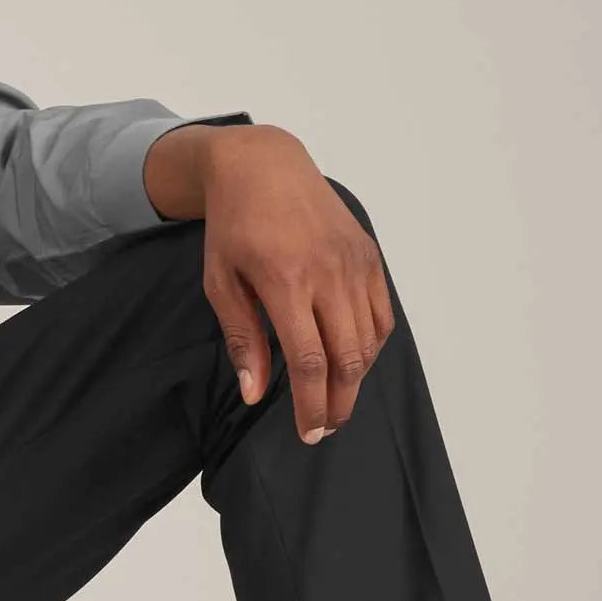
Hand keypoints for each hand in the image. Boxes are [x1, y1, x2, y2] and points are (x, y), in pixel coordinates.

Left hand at [143, 123, 393, 440]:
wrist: (264, 167)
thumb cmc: (234, 227)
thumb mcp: (220, 282)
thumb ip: (243, 339)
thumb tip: (256, 394)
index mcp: (285, 281)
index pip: (309, 362)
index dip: (312, 405)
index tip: (308, 433)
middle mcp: (328, 273)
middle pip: (348, 359)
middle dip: (339, 404)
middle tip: (325, 428)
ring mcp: (355, 263)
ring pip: (369, 341)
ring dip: (356, 380)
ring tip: (336, 401)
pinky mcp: (370, 256)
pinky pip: (381, 315)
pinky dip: (371, 347)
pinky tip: (352, 362)